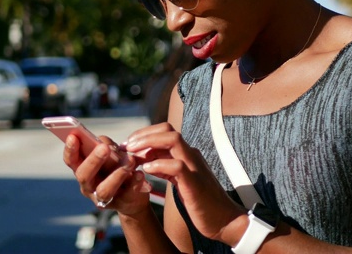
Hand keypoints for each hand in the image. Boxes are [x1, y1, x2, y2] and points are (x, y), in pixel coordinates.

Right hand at [63, 134, 151, 215]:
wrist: (133, 196)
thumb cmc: (117, 168)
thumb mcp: (110, 154)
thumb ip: (105, 146)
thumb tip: (103, 143)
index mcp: (83, 171)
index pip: (71, 161)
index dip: (70, 149)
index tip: (73, 136)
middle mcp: (89, 186)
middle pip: (84, 175)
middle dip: (93, 161)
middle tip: (104, 148)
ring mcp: (104, 198)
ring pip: (104, 190)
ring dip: (116, 174)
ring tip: (129, 161)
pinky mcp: (122, 204)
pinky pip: (128, 194)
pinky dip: (134, 183)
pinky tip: (139, 173)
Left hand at [122, 123, 245, 241]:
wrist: (224, 221)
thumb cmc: (201, 203)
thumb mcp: (179, 180)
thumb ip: (166, 168)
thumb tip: (147, 160)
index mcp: (187, 154)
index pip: (165, 132)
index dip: (144, 135)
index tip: (128, 146)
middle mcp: (191, 155)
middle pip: (167, 130)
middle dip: (143, 134)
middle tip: (126, 147)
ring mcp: (194, 166)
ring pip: (173, 140)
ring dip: (148, 143)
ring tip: (132, 153)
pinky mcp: (194, 182)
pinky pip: (176, 165)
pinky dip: (158, 164)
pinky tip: (146, 170)